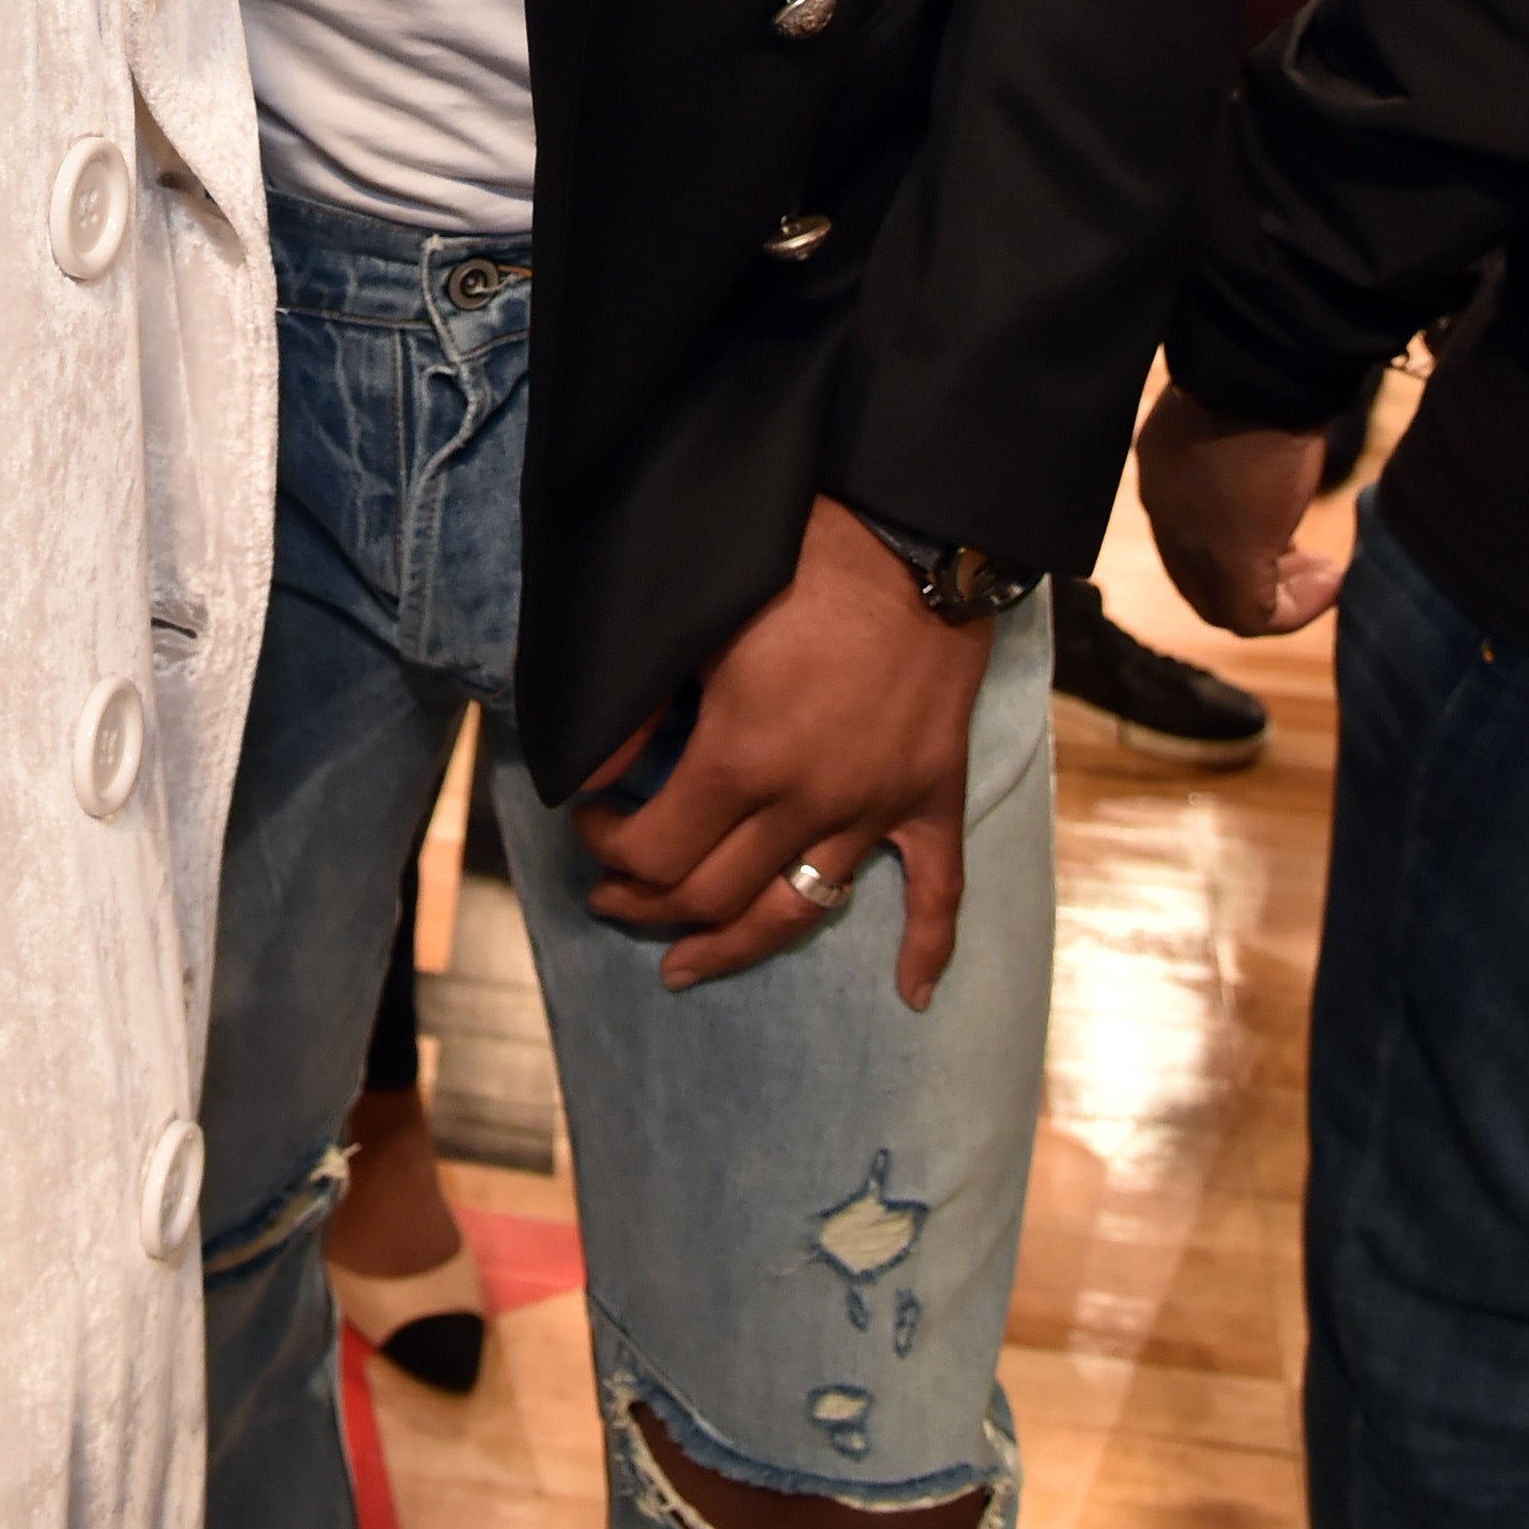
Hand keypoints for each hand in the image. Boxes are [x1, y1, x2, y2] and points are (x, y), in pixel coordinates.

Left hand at [573, 496, 994, 1004]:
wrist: (915, 537)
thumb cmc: (796, 560)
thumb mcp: (695, 620)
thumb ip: (636, 702)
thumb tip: (592, 767)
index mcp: (744, 757)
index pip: (657, 850)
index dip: (610, 849)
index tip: (591, 823)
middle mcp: (809, 800)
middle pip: (714, 896)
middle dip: (647, 904)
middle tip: (612, 895)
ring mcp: (874, 806)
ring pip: (798, 911)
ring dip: (734, 946)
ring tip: (683, 965)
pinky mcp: (929, 795)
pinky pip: (936, 889)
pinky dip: (927, 946)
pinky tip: (911, 992)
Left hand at [1136, 376, 1340, 635]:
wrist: (1257, 370)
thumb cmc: (1255, 377)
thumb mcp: (1233, 413)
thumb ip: (1234, 451)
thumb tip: (1265, 466)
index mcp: (1161, 476)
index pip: (1184, 541)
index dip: (1235, 553)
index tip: (1287, 546)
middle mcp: (1165, 512)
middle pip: (1200, 581)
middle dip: (1257, 583)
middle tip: (1311, 570)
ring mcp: (1192, 538)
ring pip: (1224, 603)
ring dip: (1281, 597)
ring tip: (1327, 577)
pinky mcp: (1231, 555)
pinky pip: (1254, 613)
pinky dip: (1296, 610)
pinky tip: (1334, 583)